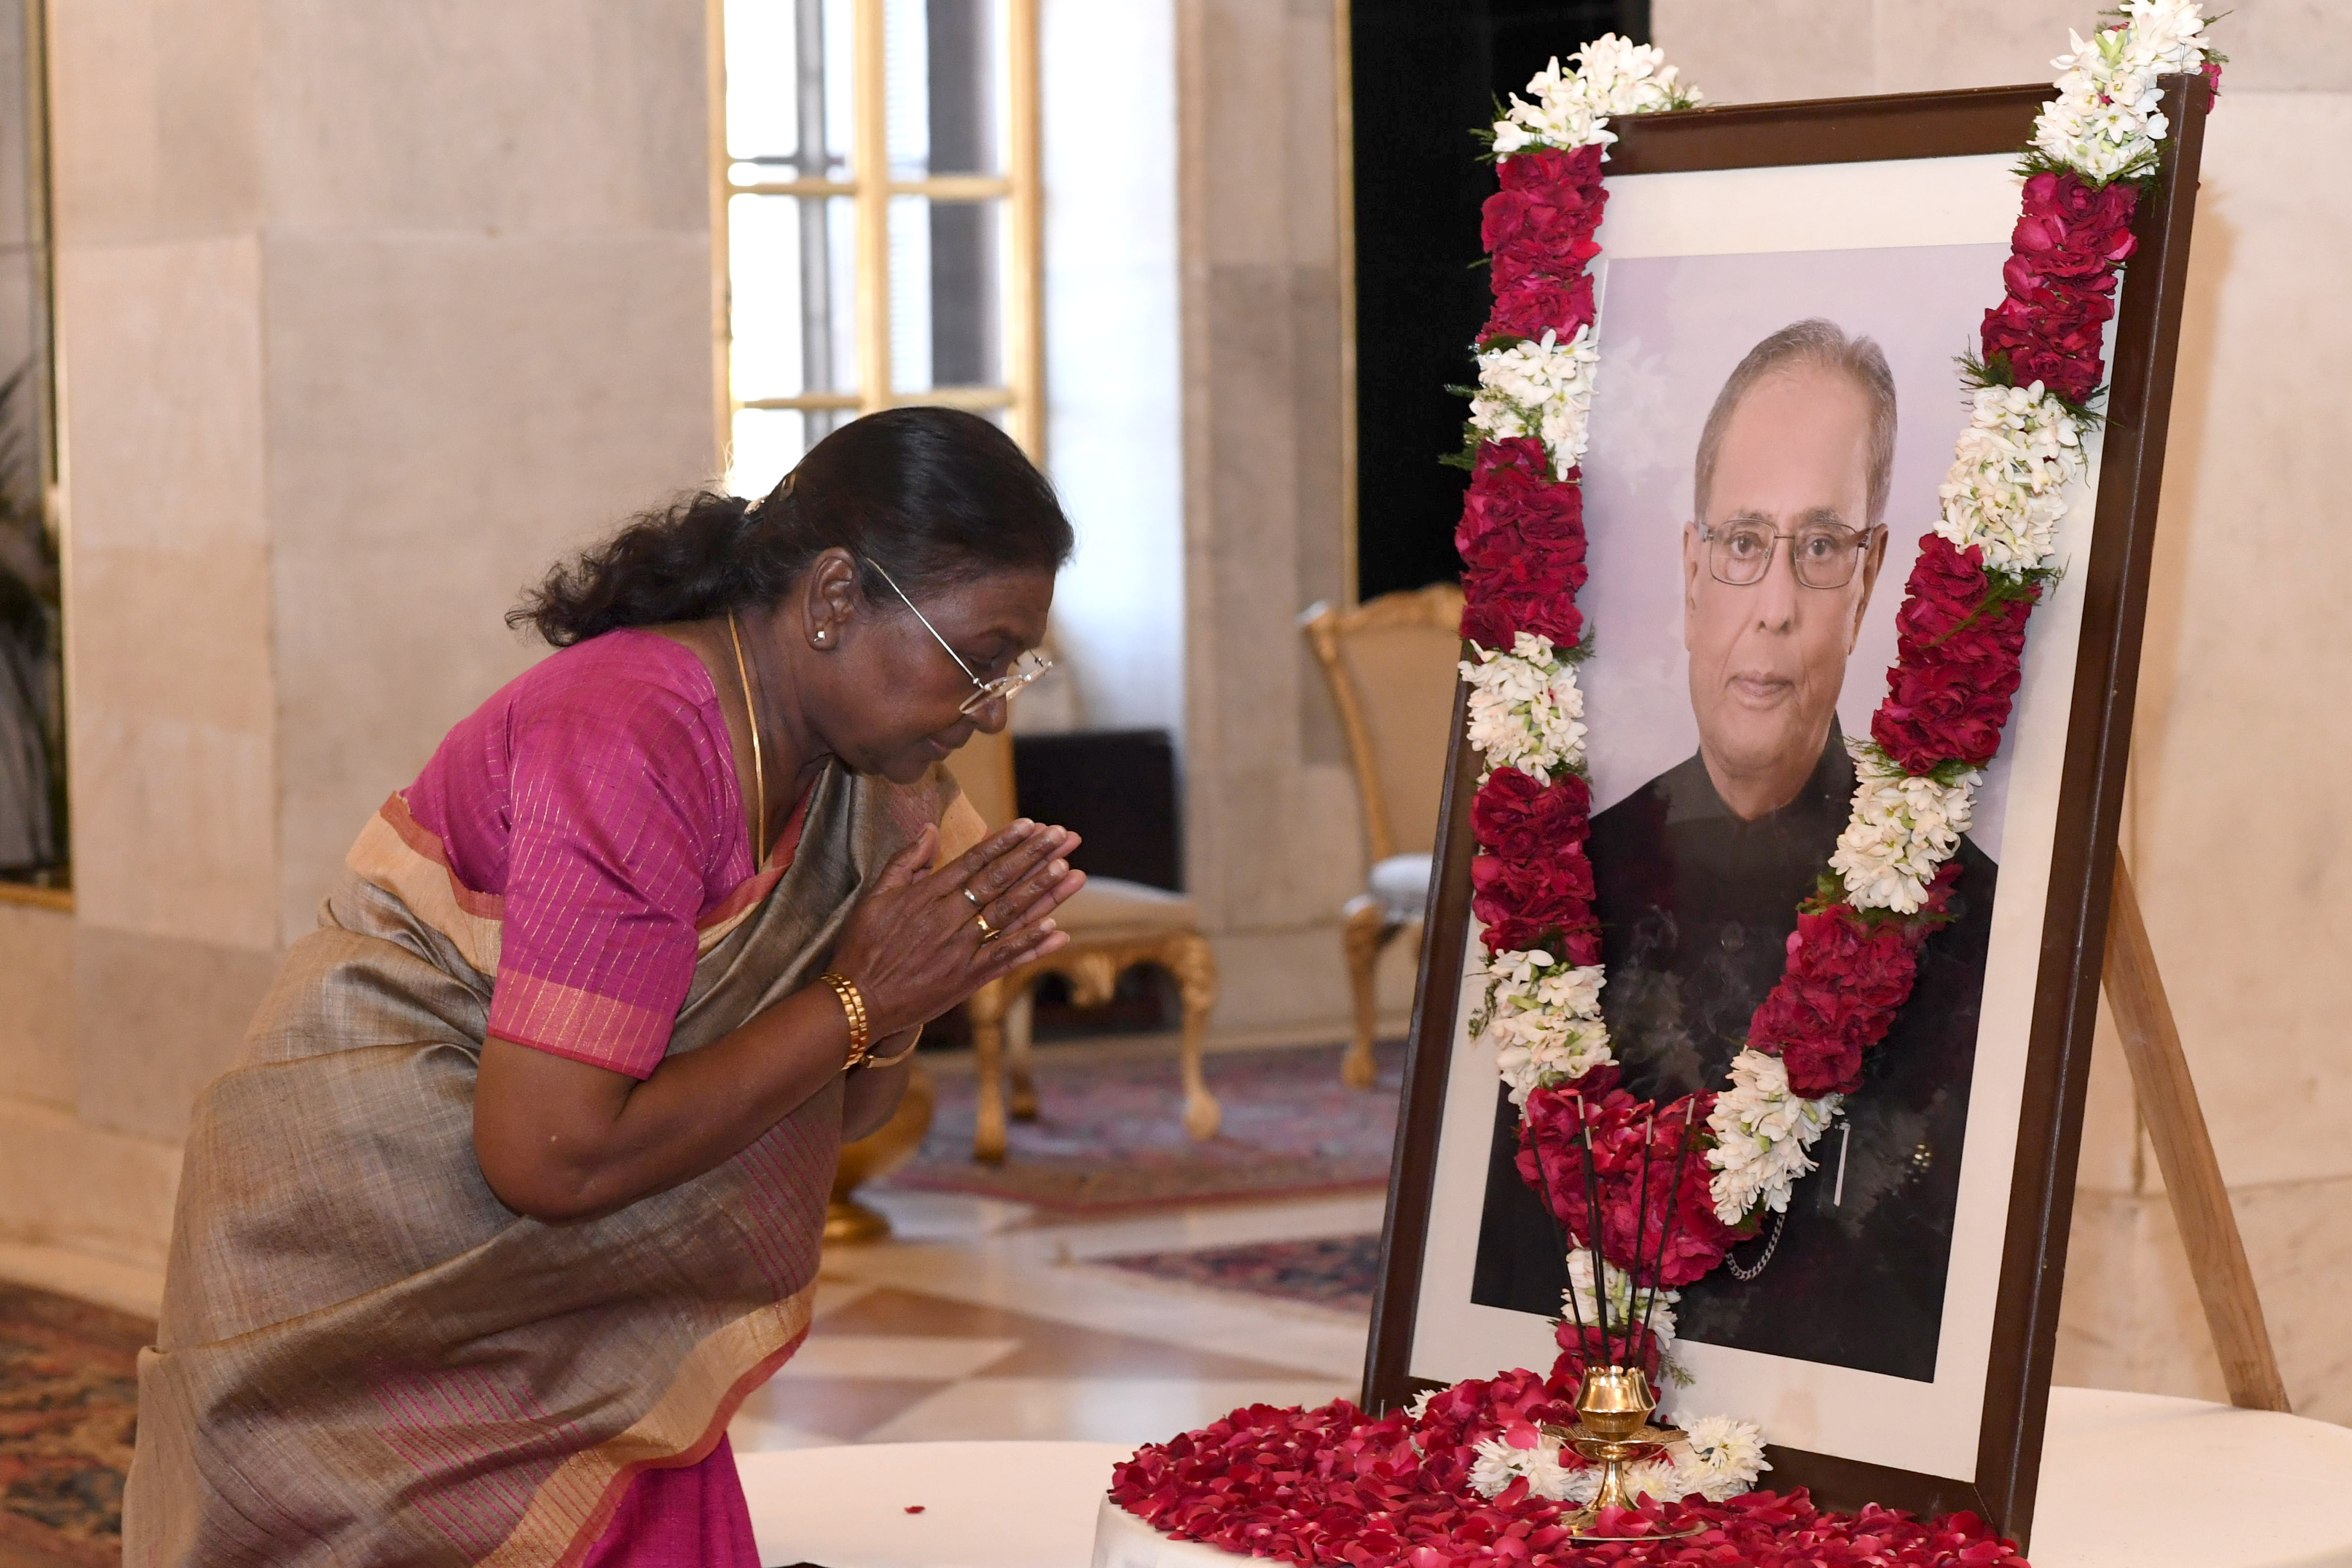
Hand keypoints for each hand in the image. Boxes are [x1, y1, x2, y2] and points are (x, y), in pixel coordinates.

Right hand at [827, 819, 1084, 1037]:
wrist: (858, 1002)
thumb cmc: (863, 946)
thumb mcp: (875, 896)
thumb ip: (905, 861)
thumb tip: (929, 829)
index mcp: (929, 894)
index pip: (977, 860)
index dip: (1008, 841)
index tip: (1034, 824)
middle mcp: (950, 918)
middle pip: (1001, 881)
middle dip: (1035, 856)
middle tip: (1065, 836)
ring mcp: (962, 950)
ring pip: (1010, 915)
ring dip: (1043, 893)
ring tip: (1072, 871)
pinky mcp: (967, 979)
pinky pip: (1006, 958)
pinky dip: (1032, 944)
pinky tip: (1058, 929)